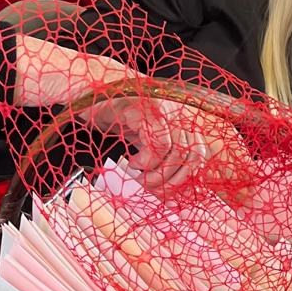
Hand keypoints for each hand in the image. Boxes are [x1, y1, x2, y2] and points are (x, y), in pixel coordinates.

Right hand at [107, 100, 252, 193]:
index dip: (186, 178)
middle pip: (193, 155)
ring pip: (178, 152)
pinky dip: (147, 161)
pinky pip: (159, 143)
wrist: (91, 93)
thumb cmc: (119, 119)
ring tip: (139, 176)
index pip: (200, 154)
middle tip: (151, 189)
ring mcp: (165, 108)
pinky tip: (134, 162)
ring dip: (158, 173)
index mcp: (183, 120)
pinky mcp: (147, 109)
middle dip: (172, 181)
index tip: (170, 194)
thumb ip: (161, 162)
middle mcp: (179, 112)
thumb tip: (171, 197)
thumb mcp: (145, 143)